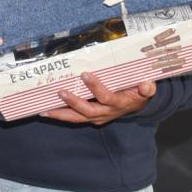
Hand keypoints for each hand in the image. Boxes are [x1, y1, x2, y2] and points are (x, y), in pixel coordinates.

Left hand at [41, 74, 155, 125]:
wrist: (137, 105)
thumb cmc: (138, 92)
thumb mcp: (146, 90)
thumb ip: (147, 88)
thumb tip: (147, 85)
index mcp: (119, 104)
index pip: (106, 97)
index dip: (96, 88)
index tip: (85, 74)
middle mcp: (106, 113)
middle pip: (88, 111)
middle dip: (74, 103)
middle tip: (61, 92)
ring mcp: (97, 117)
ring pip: (77, 118)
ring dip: (61, 114)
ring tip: (44, 111)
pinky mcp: (90, 117)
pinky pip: (74, 118)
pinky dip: (60, 116)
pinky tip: (45, 112)